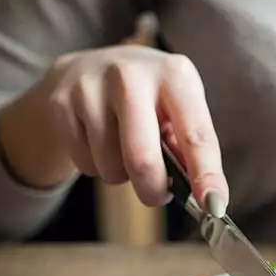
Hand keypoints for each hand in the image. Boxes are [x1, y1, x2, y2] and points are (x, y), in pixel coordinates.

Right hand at [0, 45, 227, 213]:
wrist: (89, 68)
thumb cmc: (147, 98)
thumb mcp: (177, 108)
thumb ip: (191, 148)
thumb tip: (207, 197)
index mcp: (174, 74)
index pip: (196, 135)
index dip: (206, 176)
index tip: (214, 207)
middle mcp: (131, 75)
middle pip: (142, 159)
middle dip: (153, 190)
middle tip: (156, 194)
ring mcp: (91, 87)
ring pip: (111, 168)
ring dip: (122, 176)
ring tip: (123, 150)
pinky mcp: (61, 103)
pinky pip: (84, 164)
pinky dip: (96, 167)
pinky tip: (99, 142)